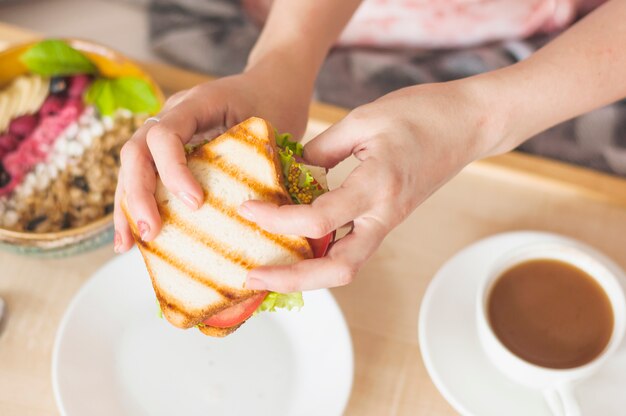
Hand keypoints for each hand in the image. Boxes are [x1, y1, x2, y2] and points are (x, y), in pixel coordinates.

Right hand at [113, 66, 311, 252]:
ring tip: (127, 245)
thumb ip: (262, 161)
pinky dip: (137, 203)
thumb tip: (258, 215)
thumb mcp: (272, 129)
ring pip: (133, 166)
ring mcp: (166, 130)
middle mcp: (173, 114)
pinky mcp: (167, 150)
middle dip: (139, 194)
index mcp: (197, 102)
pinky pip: (144, 175)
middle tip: (151, 231)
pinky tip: (132, 235)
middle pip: (137, 150)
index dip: (173, 170)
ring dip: (128, 205)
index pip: (165, 134)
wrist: (272, 84)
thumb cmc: (275, 104)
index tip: (195, 202)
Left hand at [241, 81, 498, 291]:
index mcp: (377, 185)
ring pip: (346, 267)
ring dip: (306, 275)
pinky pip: (352, 249)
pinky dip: (321, 256)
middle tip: (253, 275)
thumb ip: (323, 149)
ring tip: (269, 269)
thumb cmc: (421, 113)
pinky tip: (296, 247)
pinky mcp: (387, 220)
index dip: (277, 219)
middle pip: (338, 269)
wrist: (468, 123)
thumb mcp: (363, 120)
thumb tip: (292, 172)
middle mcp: (384, 214)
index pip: (319, 219)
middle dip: (293, 278)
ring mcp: (388, 221)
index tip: (247, 208)